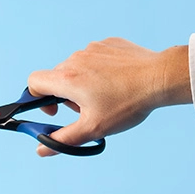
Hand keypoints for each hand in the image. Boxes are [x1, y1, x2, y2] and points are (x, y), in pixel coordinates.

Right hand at [28, 38, 190, 155]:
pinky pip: (95, 57)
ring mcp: (93, 48)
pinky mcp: (109, 43)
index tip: (54, 112)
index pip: (34, 83)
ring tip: (107, 96)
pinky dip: (99, 70)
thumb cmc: (127, 104)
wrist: (160, 78)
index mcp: (67, 79)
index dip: (36, 99)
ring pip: (77, 67)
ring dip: (83, 82)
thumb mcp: (94, 128)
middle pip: (57, 77)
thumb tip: (41, 150)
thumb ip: (64, 139)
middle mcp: (75, 59)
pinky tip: (118, 82)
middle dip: (66, 96)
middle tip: (87, 110)